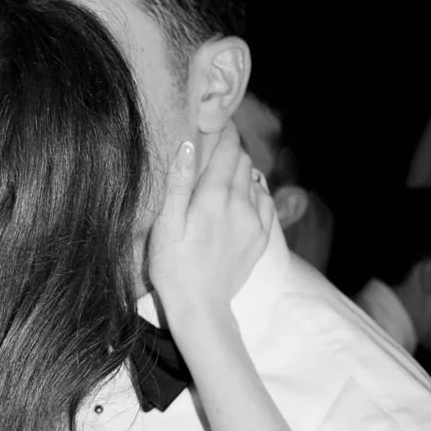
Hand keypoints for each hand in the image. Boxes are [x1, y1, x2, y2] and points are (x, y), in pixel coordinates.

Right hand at [147, 123, 275, 328]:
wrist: (200, 307)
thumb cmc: (173, 267)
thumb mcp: (165, 224)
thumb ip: (179, 182)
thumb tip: (189, 144)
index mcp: (214, 196)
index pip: (228, 149)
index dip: (224, 131)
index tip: (215, 122)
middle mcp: (240, 203)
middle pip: (243, 161)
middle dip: (231, 148)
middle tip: (215, 146)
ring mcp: (255, 221)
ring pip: (255, 179)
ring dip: (242, 170)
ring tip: (224, 173)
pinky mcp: (261, 237)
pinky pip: (264, 201)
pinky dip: (254, 191)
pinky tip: (241, 196)